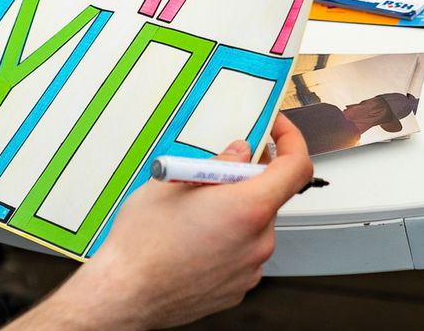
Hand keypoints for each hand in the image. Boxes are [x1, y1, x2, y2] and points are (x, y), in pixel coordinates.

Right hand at [24, 114, 311, 329]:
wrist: (127, 293)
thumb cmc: (143, 242)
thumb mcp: (172, 183)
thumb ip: (215, 164)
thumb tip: (238, 152)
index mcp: (247, 208)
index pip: (296, 167)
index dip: (290, 141)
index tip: (276, 130)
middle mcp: (258, 241)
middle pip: (269, 197)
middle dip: (245, 181)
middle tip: (210, 174)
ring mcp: (250, 268)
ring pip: (253, 226)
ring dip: (232, 212)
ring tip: (190, 213)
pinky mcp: (239, 287)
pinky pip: (242, 252)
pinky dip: (226, 239)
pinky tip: (192, 239)